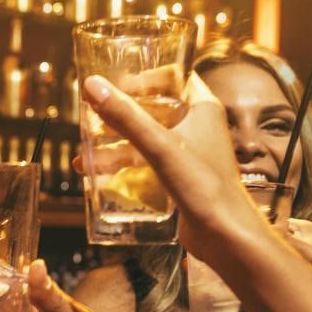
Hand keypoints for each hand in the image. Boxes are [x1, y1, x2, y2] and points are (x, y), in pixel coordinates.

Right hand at [81, 74, 267, 275]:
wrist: (225, 236)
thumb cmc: (203, 187)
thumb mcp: (159, 146)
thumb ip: (125, 116)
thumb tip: (92, 86)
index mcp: (203, 107)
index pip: (172, 75)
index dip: (143, 77)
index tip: (115, 86)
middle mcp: (198, 126)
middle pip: (154, 107)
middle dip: (122, 113)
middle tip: (93, 117)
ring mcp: (189, 152)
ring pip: (147, 137)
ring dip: (117, 143)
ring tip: (85, 156)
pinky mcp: (181, 176)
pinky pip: (148, 162)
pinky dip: (125, 165)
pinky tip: (99, 176)